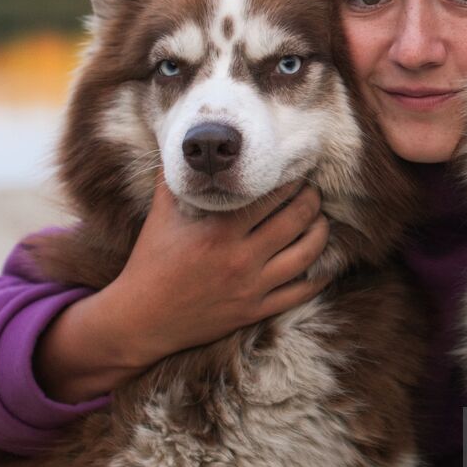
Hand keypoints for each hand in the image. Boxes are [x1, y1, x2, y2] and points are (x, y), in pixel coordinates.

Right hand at [35, 178, 329, 401]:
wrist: (141, 319)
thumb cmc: (150, 261)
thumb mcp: (161, 215)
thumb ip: (175, 179)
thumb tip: (185, 147)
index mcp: (219, 231)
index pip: (270, 196)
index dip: (290, 180)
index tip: (297, 169)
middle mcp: (240, 259)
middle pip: (296, 221)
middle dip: (311, 201)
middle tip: (314, 191)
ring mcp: (250, 288)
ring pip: (306, 255)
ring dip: (320, 232)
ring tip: (320, 220)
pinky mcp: (255, 311)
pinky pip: (300, 293)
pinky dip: (319, 276)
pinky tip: (325, 262)